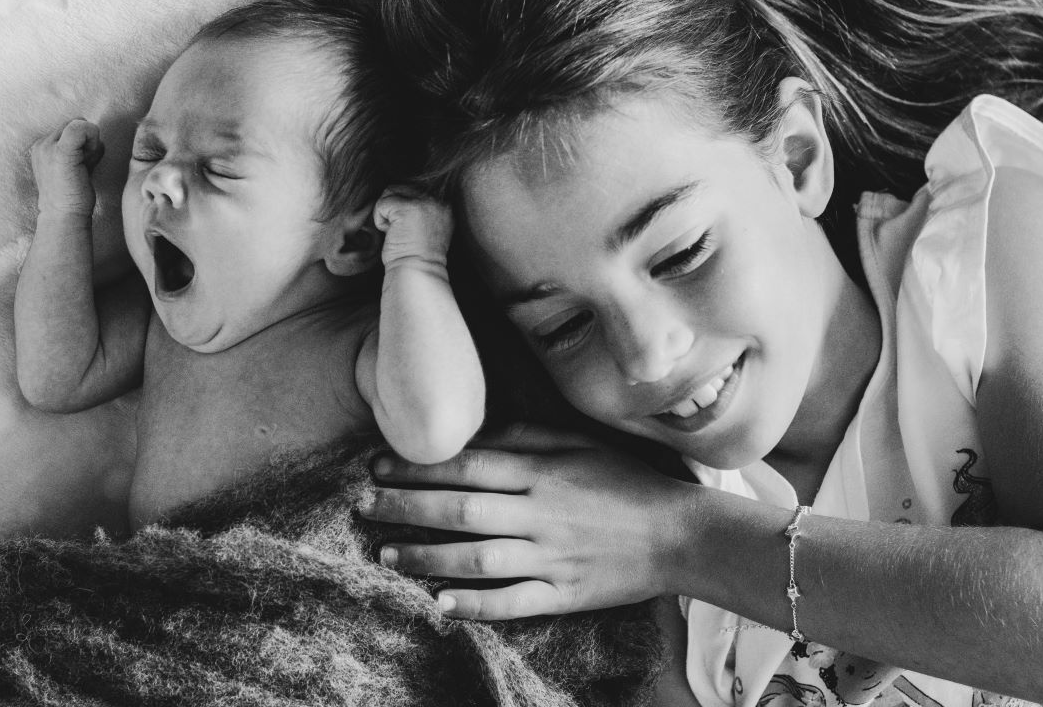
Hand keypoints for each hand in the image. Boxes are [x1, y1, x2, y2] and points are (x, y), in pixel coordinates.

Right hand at [30, 119, 104, 216]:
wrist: (63, 214)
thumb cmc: (73, 194)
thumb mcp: (76, 166)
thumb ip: (83, 150)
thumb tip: (99, 140)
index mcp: (42, 147)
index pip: (70, 127)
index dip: (84, 143)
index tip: (82, 164)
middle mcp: (42, 143)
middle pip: (76, 122)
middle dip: (87, 141)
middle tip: (84, 166)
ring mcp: (48, 146)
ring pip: (81, 123)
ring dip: (90, 144)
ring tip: (83, 167)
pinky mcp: (61, 151)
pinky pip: (82, 127)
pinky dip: (92, 138)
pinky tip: (88, 161)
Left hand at [360, 423, 692, 619]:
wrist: (680, 533)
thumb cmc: (626, 480)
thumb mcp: (579, 444)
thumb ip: (525, 438)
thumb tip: (471, 437)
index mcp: (543, 472)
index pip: (466, 466)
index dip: (417, 466)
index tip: (376, 466)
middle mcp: (541, 513)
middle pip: (460, 510)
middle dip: (405, 507)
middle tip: (363, 507)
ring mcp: (551, 558)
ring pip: (476, 558)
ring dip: (425, 558)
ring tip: (385, 556)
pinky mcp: (564, 594)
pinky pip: (511, 603)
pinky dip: (473, 605)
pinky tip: (438, 604)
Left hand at [373, 186, 453, 270]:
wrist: (417, 274)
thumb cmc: (418, 256)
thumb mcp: (429, 226)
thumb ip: (422, 208)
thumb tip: (399, 194)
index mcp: (446, 204)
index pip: (415, 189)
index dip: (403, 207)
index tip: (408, 229)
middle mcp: (438, 200)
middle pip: (402, 187)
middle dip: (394, 208)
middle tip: (402, 231)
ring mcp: (424, 202)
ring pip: (390, 192)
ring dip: (387, 212)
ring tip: (398, 231)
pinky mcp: (406, 208)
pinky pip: (382, 204)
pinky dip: (380, 221)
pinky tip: (392, 234)